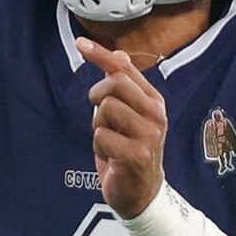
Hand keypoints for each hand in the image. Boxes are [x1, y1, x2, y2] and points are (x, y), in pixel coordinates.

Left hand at [77, 39, 165, 219]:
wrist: (141, 193)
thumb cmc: (130, 150)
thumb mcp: (129, 115)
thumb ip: (123, 87)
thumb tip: (118, 54)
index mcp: (154, 101)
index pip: (125, 69)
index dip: (101, 54)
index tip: (80, 43)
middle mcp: (156, 114)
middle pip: (114, 84)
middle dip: (97, 96)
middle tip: (101, 116)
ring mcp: (149, 134)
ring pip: (106, 109)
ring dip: (98, 127)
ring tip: (109, 141)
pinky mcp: (137, 155)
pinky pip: (101, 136)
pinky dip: (98, 146)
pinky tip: (110, 157)